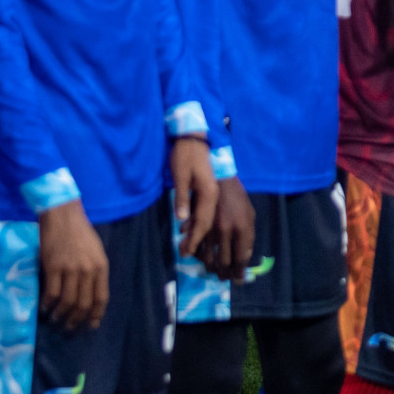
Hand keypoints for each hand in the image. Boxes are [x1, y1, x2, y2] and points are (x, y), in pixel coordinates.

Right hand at [38, 200, 108, 329]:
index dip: (95, 315)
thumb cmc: (81, 234)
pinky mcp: (53, 267)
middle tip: (68, 329)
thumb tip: (91, 296)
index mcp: (102, 267)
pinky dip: (47, 305)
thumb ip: (95, 273)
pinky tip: (44, 308)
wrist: (63, 217)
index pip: (101, 298)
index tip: (90, 326)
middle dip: (76, 321)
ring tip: (55, 320)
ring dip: (60, 316)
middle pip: (83, 304)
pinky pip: (51, 293)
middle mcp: (88, 270)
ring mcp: (71, 269)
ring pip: (67, 302)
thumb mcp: (96, 252)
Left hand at [170, 138, 219, 257]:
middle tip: (186, 254)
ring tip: (189, 247)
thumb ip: (181, 196)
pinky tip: (190, 228)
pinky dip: (198, 223)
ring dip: (199, 234)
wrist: (193, 138)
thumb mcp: (180, 174)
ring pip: (208, 219)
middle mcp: (213, 196)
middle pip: (208, 224)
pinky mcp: (208, 191)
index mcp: (208, 192)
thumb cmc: (185, 155)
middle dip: (198, 241)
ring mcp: (212, 193)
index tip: (186, 253)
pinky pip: (206, 212)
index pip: (203, 221)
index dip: (194, 238)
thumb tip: (182, 218)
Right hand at [194, 176, 255, 282]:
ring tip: (215, 271)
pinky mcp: (198, 226)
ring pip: (208, 259)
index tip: (238, 280)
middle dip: (225, 274)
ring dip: (211, 269)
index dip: (239, 272)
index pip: (241, 258)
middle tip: (225, 278)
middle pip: (224, 262)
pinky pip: (195, 248)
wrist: (220, 180)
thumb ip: (248, 238)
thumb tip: (243, 260)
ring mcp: (211, 229)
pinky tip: (202, 259)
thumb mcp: (250, 216)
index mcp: (243, 228)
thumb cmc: (238, 199)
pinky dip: (198, 257)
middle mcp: (226, 231)